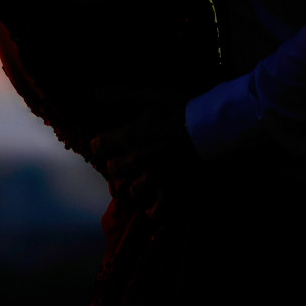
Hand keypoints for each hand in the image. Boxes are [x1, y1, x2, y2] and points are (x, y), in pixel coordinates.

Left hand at [88, 89, 197, 218]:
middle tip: (122, 164)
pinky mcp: (171, 192)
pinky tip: (152, 210)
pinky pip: (157, 211)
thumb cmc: (180, 111)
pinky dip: (153, 212)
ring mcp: (153, 178)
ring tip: (140, 185)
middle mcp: (137, 160)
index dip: (100, 145)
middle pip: (114, 169)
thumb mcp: (149, 97)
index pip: (99, 145)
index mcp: (129, 137)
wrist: (209, 130)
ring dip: (134, 187)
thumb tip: (95, 93)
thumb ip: (121, 96)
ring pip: (132, 191)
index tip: (102, 145)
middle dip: (116, 166)